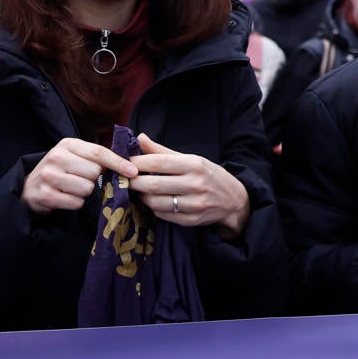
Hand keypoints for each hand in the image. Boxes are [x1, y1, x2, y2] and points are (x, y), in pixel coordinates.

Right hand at [21, 138, 137, 214]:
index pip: (99, 152)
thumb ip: (97, 157)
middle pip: (94, 172)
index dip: (118, 163)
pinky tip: (65, 197)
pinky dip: (75, 203)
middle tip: (81, 179)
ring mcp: (49, 176)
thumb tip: (129, 163)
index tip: (133, 172)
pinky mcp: (46, 195)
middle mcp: (57, 157)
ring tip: (71, 189)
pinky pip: (76, 202)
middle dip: (93, 180)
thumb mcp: (75, 156)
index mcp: (67, 144)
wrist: (30, 188)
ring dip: (84, 193)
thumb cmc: (60, 171)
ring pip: (86, 189)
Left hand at [129, 134, 250, 234]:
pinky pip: (163, 215)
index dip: (138, 163)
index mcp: (194, 165)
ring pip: (155, 202)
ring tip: (136, 190)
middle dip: (133, 182)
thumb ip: (163, 151)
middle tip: (123, 179)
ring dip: (141, 196)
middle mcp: (196, 184)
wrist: (233, 200)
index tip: (124, 162)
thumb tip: (139, 138)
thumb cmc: (208, 175)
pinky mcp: (191, 220)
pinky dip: (152, 208)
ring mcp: (194, 205)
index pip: (159, 163)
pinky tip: (150, 201)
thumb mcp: (191, 159)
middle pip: (153, 185)